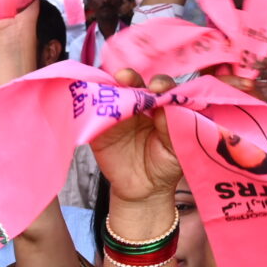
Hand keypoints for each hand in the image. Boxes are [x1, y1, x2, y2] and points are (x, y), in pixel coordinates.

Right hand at [90, 68, 183, 201]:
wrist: (143, 189)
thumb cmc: (165, 165)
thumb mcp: (175, 148)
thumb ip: (172, 127)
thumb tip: (164, 107)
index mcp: (161, 106)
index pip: (162, 87)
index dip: (161, 83)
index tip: (159, 87)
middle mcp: (139, 105)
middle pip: (134, 83)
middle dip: (131, 77)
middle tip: (127, 78)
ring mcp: (118, 114)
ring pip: (113, 93)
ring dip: (110, 86)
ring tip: (110, 84)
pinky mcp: (100, 127)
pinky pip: (93, 113)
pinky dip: (91, 103)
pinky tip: (92, 97)